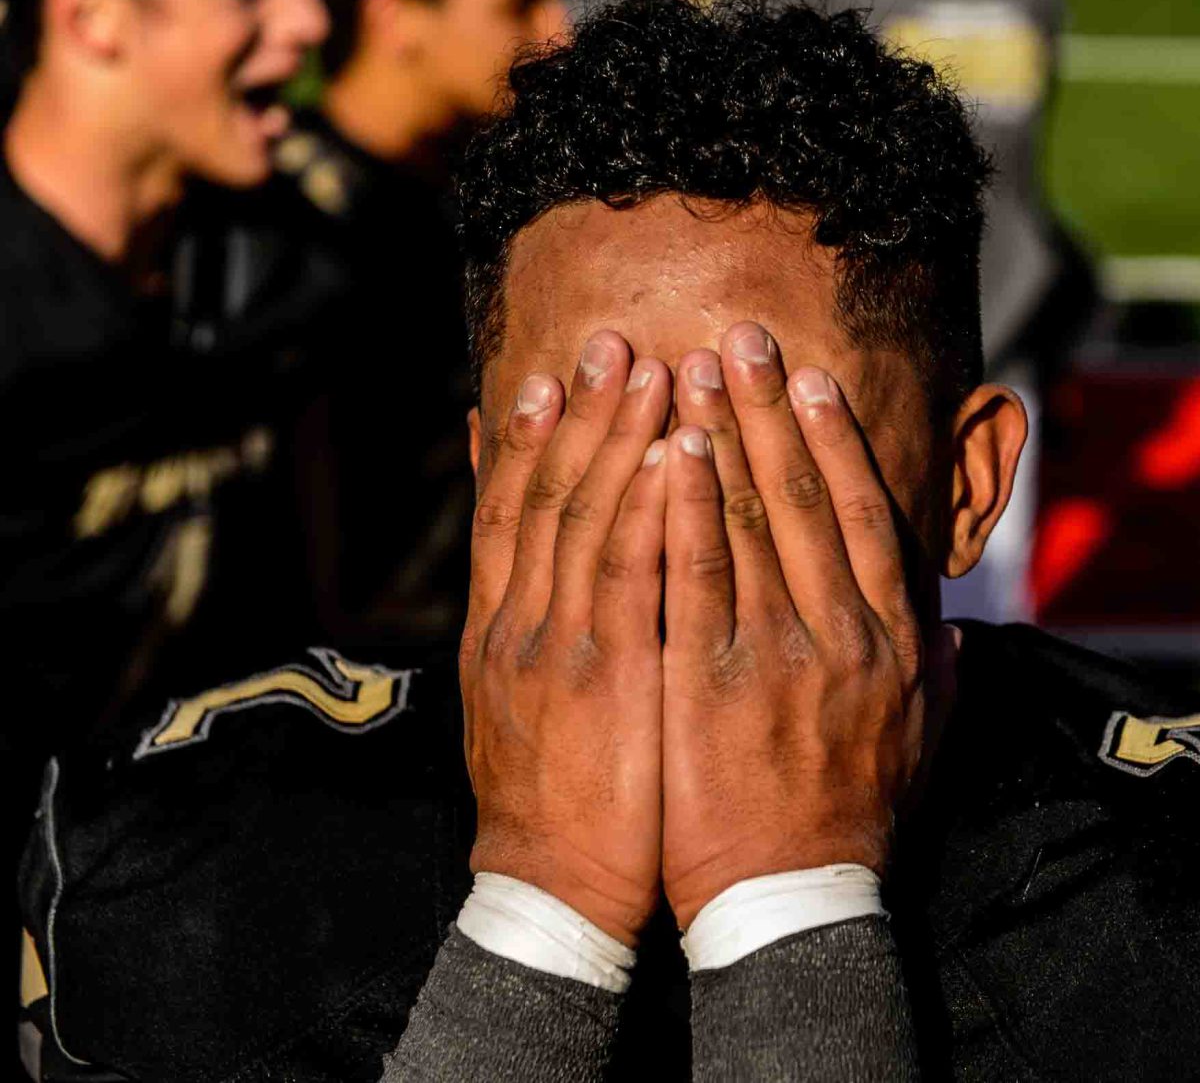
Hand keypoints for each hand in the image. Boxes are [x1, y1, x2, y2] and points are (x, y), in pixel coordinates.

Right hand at [461, 332, 671, 945]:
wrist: (550, 884)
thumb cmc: (551, 794)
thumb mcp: (517, 702)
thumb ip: (531, 626)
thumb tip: (540, 569)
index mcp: (499, 626)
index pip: (505, 512)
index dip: (524, 438)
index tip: (548, 373)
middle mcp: (518, 619)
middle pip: (542, 494)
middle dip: (575, 413)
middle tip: (607, 341)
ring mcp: (555, 642)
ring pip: (581, 515)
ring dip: (615, 435)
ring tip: (647, 367)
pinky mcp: (604, 673)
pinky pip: (626, 571)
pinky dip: (644, 504)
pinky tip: (673, 453)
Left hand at [660, 323, 926, 928]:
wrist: (793, 899)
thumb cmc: (853, 816)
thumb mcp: (922, 741)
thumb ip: (938, 671)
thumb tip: (951, 622)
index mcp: (891, 637)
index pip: (864, 515)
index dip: (835, 439)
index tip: (810, 377)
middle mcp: (843, 631)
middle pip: (802, 497)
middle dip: (770, 408)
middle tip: (740, 336)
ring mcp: (778, 653)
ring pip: (748, 521)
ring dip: (719, 436)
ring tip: (691, 368)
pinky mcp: (712, 682)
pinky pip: (697, 577)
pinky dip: (682, 509)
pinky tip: (661, 454)